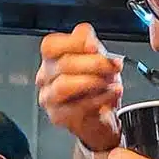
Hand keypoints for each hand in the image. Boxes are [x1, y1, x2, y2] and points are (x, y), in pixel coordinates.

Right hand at [36, 23, 123, 152]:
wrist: (101, 117)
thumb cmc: (96, 86)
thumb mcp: (96, 57)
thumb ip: (89, 42)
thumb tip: (89, 42)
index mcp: (52, 58)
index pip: (51, 45)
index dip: (74, 43)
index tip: (94, 47)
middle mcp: (45, 77)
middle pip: (63, 64)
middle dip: (93, 63)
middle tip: (113, 66)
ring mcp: (49, 98)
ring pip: (64, 85)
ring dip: (92, 81)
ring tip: (110, 81)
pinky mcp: (58, 117)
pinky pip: (76, 106)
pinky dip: (99, 98)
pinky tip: (111, 93)